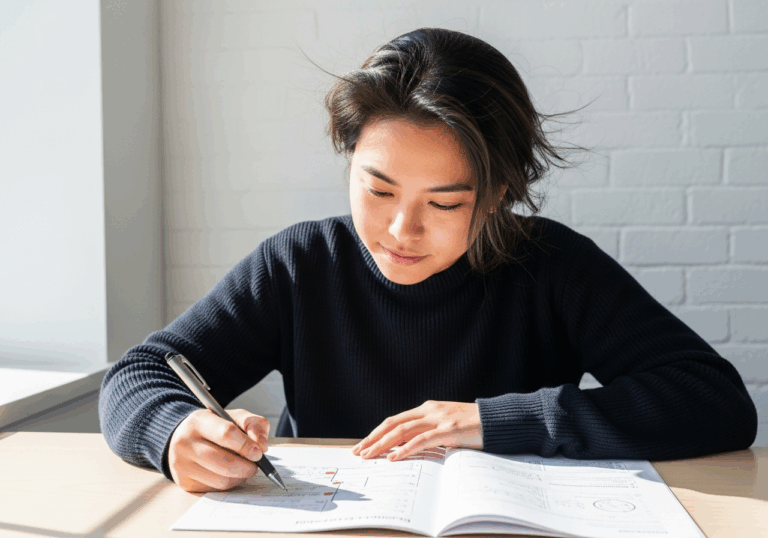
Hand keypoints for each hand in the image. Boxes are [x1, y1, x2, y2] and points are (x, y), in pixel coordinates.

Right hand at [168, 408, 269, 492]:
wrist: (182, 438)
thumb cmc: (213, 427)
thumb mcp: (232, 416)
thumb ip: (252, 424)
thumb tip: (262, 445)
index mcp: (199, 421)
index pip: (226, 434)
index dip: (247, 445)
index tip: (259, 452)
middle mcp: (186, 443)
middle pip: (224, 462)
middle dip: (247, 466)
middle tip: (256, 465)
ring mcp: (182, 465)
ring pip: (221, 480)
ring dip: (240, 477)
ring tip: (244, 468)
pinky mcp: (184, 482)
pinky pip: (215, 489)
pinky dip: (229, 483)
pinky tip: (230, 474)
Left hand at [351, 401, 482, 460]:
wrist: (498, 419)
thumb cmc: (474, 425)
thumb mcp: (447, 426)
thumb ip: (429, 432)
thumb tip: (408, 448)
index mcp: (427, 409)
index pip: (395, 420)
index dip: (376, 432)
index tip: (363, 445)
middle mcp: (429, 410)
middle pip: (393, 423)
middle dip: (373, 438)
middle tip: (358, 452)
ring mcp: (439, 419)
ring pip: (403, 431)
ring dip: (383, 444)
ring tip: (370, 456)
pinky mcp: (449, 430)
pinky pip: (422, 440)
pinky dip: (405, 449)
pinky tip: (394, 457)